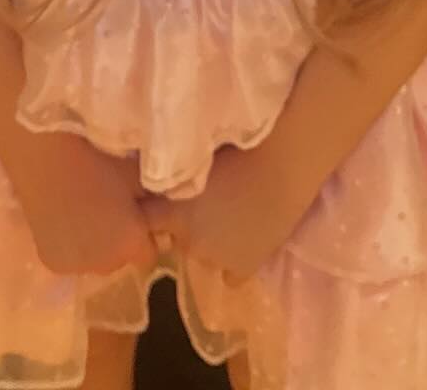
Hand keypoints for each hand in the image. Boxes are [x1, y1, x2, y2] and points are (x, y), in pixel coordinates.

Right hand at [3, 128, 157, 277]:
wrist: (44, 157)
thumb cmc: (95, 157)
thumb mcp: (135, 173)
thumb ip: (153, 197)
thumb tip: (162, 205)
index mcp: (129, 245)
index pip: (149, 253)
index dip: (146, 231)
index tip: (138, 211)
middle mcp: (105, 266)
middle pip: (121, 258)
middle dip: (120, 238)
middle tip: (110, 206)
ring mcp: (75, 268)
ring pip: (95, 260)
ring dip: (95, 244)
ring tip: (84, 210)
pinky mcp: (51, 262)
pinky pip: (71, 257)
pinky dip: (71, 243)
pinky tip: (64, 218)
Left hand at [138, 142, 312, 285]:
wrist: (280, 168)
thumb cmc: (239, 149)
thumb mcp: (195, 158)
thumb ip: (174, 176)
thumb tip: (159, 182)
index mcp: (172, 212)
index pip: (146, 222)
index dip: (148, 213)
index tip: (156, 203)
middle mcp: (187, 241)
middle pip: (177, 236)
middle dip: (185, 224)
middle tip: (206, 201)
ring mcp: (215, 259)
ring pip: (202, 254)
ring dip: (209, 240)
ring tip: (229, 215)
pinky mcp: (243, 268)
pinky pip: (229, 277)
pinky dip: (231, 265)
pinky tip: (241, 244)